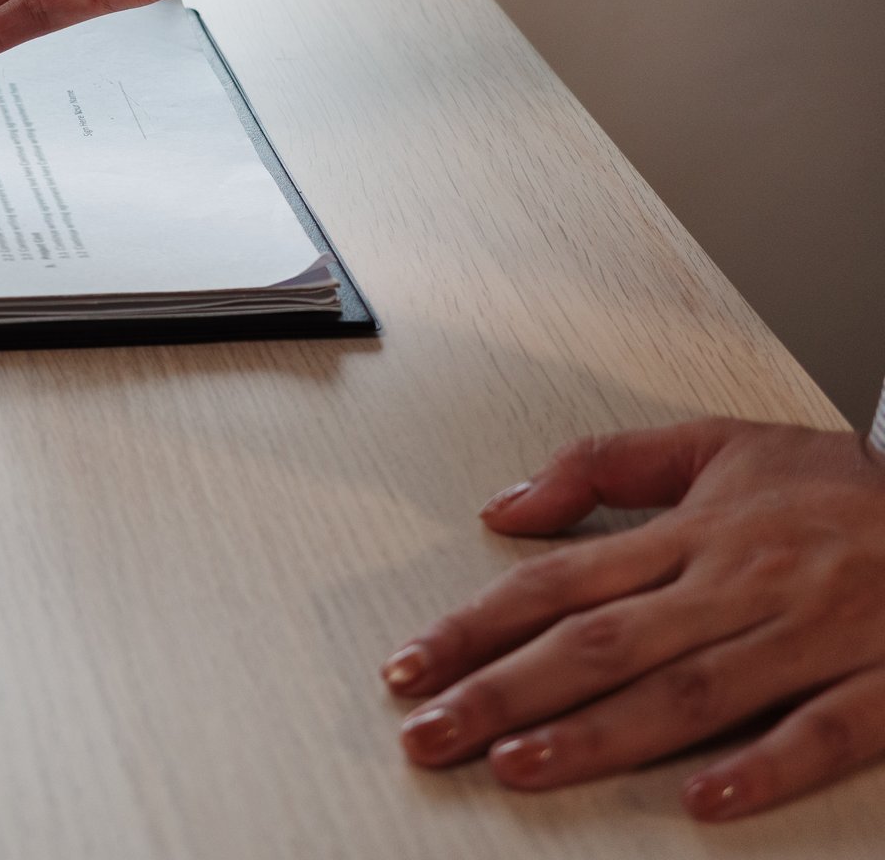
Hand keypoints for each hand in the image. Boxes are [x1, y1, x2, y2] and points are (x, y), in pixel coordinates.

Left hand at [386, 419, 884, 819]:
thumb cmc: (845, 486)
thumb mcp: (720, 445)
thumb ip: (604, 465)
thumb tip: (504, 505)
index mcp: (695, 534)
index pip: (557, 584)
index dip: (474, 628)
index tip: (407, 668)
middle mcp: (739, 583)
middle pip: (601, 644)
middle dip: (504, 692)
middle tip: (428, 735)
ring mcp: (811, 634)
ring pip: (689, 691)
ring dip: (598, 735)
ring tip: (517, 766)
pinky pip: (824, 731)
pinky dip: (764, 767)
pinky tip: (703, 802)